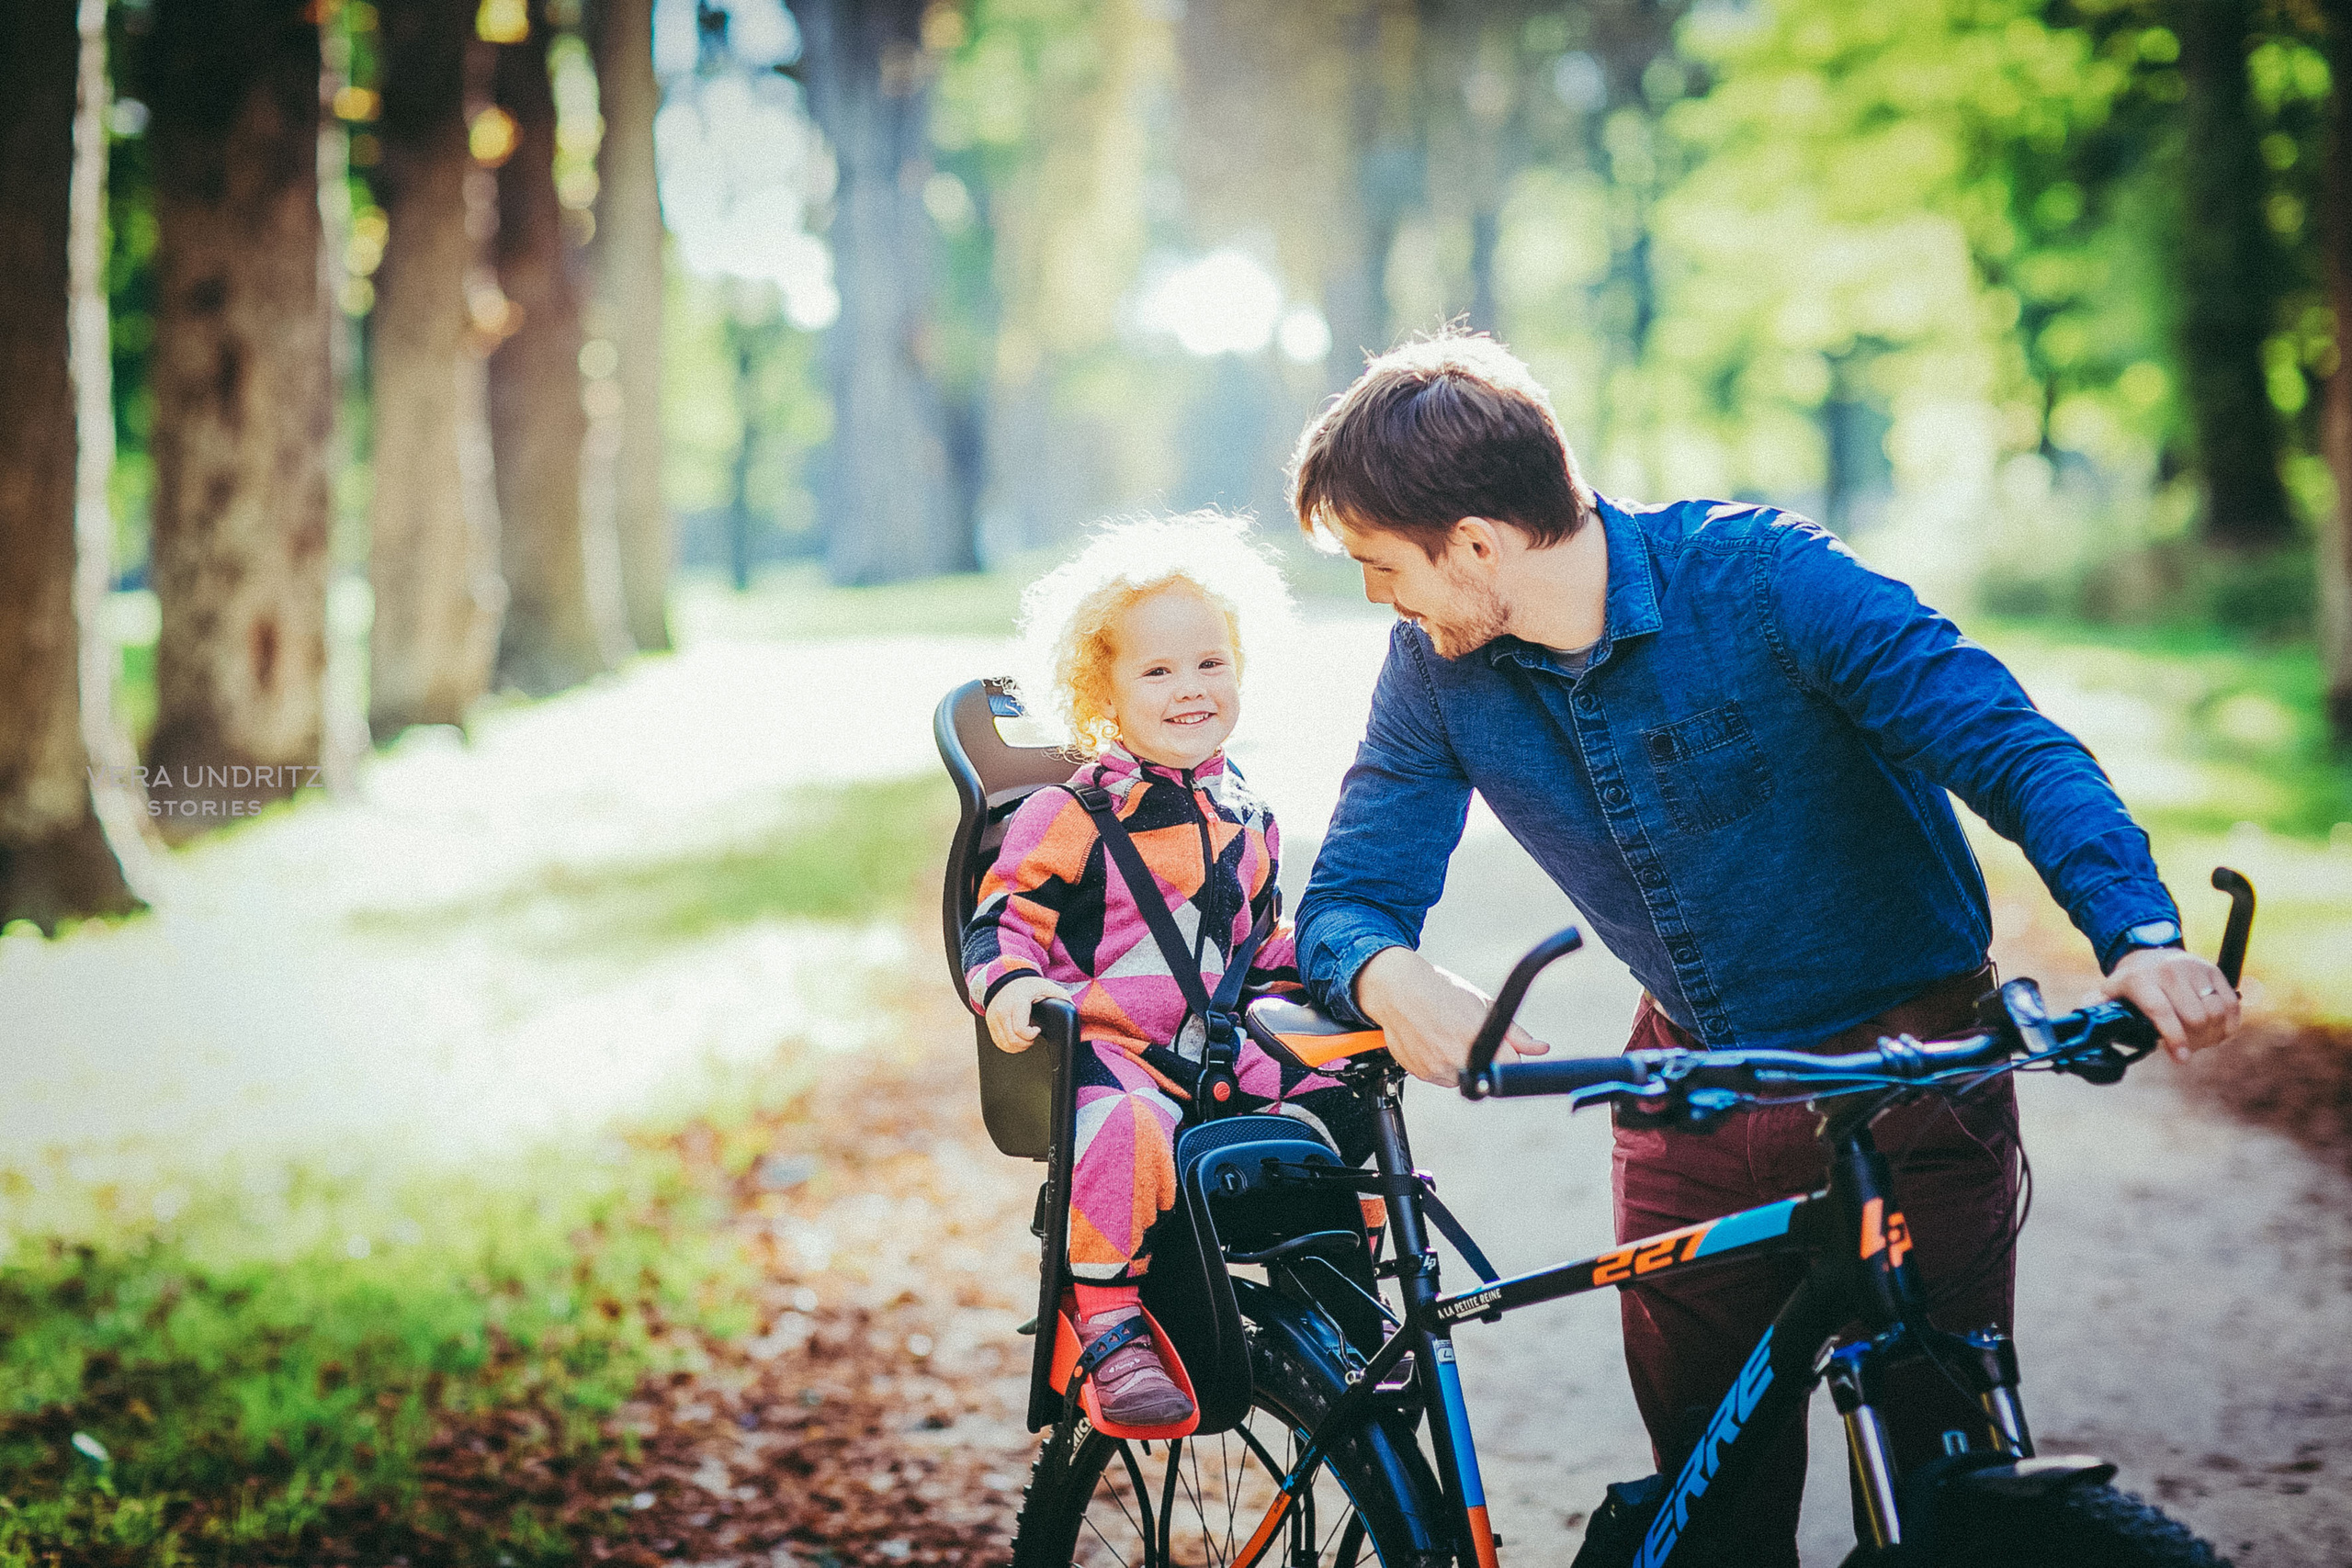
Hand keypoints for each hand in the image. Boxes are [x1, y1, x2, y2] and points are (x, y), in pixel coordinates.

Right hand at [985, 974, 1070, 1052]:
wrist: (1004, 978)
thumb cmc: (1026, 984)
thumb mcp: (1045, 986)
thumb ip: (1061, 996)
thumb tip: (1073, 1008)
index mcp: (1017, 1003)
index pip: (1021, 1029)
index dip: (1031, 1036)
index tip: (1037, 1030)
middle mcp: (1003, 1011)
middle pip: (1012, 1039)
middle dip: (1026, 1044)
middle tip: (1032, 1038)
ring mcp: (994, 1018)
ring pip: (1004, 1044)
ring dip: (1017, 1047)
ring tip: (1025, 1039)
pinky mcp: (990, 1023)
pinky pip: (998, 1042)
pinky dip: (1008, 1046)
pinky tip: (1017, 1040)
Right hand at [1353, 946, 1549, 1086]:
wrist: (1398, 990)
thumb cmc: (1440, 991)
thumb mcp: (1484, 1005)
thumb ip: (1515, 1033)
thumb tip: (1541, 1049)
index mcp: (1477, 1039)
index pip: (1510, 1066)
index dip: (1509, 1055)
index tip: (1501, 1046)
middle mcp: (1456, 1058)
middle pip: (1487, 1075)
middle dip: (1485, 1059)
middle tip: (1467, 1034)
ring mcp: (1437, 1068)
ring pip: (1463, 1079)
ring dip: (1463, 1064)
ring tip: (1448, 1035)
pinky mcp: (1421, 1074)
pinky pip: (1442, 1077)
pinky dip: (1442, 1064)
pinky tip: (1434, 1041)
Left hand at [2097, 946, 2239, 1060]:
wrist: (2151, 950)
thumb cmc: (2131, 981)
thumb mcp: (2110, 991)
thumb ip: (2096, 1007)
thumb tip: (2082, 1019)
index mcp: (2141, 980)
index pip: (2162, 1012)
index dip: (2174, 1038)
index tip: (2181, 1059)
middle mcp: (2169, 972)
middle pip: (2195, 1018)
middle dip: (2194, 1041)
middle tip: (2187, 1049)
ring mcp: (2194, 970)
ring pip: (2216, 1012)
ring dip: (2213, 1035)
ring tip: (2201, 1041)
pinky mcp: (2214, 971)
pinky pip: (2232, 1004)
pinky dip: (2229, 1024)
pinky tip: (2218, 1032)